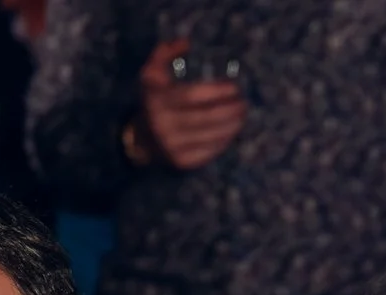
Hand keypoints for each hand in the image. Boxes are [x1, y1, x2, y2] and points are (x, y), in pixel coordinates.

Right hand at [132, 39, 244, 169]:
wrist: (141, 140)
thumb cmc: (153, 100)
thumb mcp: (152, 73)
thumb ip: (165, 52)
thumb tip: (186, 42)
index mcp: (157, 101)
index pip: (192, 96)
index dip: (216, 91)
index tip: (234, 87)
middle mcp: (163, 125)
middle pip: (205, 118)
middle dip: (230, 110)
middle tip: (244, 103)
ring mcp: (172, 146)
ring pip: (210, 136)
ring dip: (232, 126)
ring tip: (242, 115)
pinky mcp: (181, 162)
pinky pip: (209, 152)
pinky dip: (224, 141)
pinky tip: (232, 131)